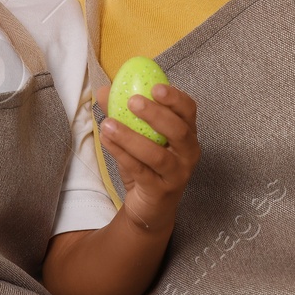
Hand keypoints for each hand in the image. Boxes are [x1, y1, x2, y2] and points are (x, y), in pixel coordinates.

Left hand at [96, 83, 199, 232]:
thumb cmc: (148, 166)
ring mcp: (176, 174)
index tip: (155, 87)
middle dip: (157, 114)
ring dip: (131, 137)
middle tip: (133, 102)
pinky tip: (107, 140)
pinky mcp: (160, 191)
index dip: (175, 97)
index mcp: (187, 134)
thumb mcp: (137, 137)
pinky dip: (122, 154)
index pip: (189, 110)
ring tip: (109, 123)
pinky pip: (140, 171)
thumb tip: (105, 90)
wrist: (150, 208)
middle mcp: (188, 153)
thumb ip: (124, 113)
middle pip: (179, 131)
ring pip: (157, 155)